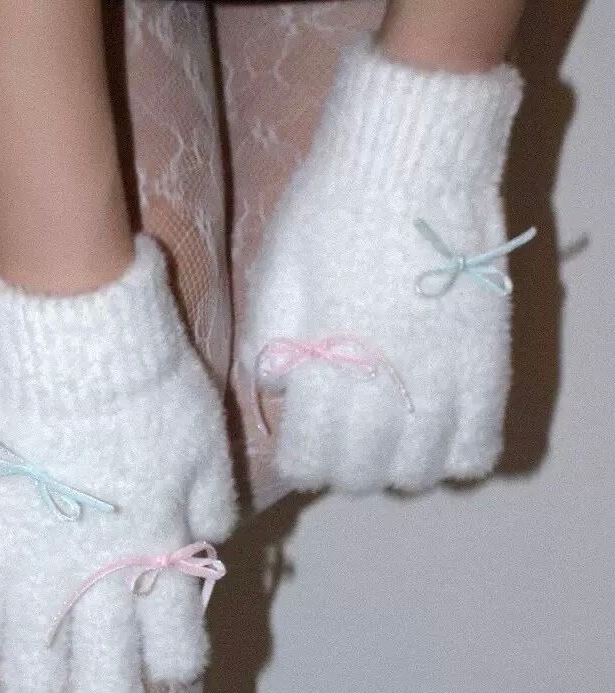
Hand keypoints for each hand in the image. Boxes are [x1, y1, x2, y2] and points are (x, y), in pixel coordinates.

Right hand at [0, 236, 235, 692]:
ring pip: (30, 666)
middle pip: (104, 679)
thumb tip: (208, 537)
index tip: (172, 663)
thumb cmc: (157, 392)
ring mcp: (41, 566)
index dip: (178, 666)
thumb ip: (211, 506)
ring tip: (37, 683)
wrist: (84, 345)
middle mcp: (105, 579)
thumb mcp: (209, 450)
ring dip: (37, 685)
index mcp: (164, 558)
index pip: (177, 647)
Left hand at [243, 39, 529, 494]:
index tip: (303, 446)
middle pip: (362, 474)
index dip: (302, 463)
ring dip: (398, 469)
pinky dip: (457, 458)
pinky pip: (478, 447)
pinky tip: (441, 436)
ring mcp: (440, 381)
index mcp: (322, 367)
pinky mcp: (487, 367)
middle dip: (345, 469)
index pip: (309, 459)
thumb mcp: (274, 272)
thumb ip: (267, 342)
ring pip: (419, 474)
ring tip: (393, 441)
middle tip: (345, 441)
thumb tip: (274, 393)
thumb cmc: (330, 210)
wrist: (413, 156)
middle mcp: (381, 388)